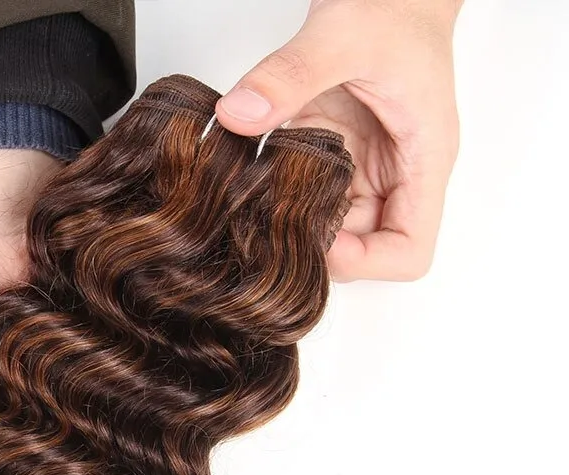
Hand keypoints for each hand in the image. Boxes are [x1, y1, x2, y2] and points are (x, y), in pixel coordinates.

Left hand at [215, 0, 462, 281]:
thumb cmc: (395, 3)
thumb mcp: (342, 32)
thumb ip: (290, 74)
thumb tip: (238, 114)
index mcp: (422, 160)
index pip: (408, 252)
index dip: (364, 262)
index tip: (319, 241)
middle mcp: (396, 175)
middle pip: (362, 249)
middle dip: (316, 246)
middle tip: (269, 225)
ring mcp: (364, 168)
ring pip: (331, 228)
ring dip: (294, 223)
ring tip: (257, 203)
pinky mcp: (337, 156)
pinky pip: (311, 195)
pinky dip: (281, 195)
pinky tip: (256, 177)